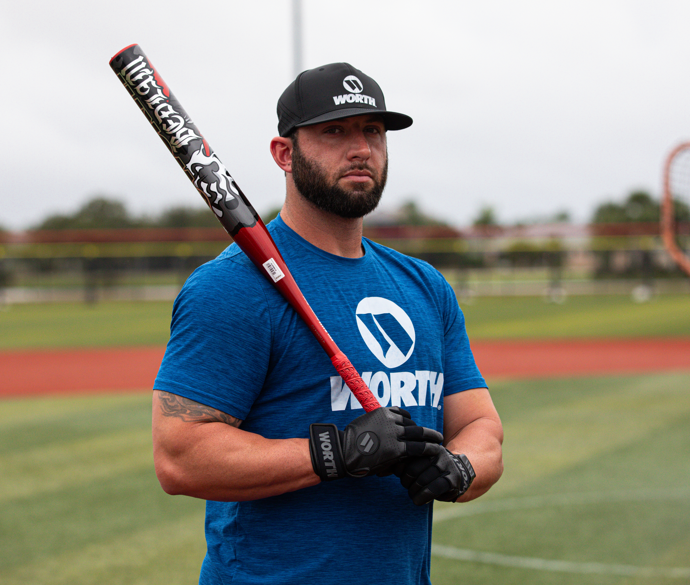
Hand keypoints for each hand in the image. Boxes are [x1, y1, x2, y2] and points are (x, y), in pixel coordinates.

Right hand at [309, 407, 443, 479]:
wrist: (343, 452)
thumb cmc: (350, 441)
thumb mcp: (364, 424)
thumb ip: (377, 425)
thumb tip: (385, 434)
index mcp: (382, 412)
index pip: (403, 414)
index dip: (410, 422)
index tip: (415, 428)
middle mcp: (391, 420)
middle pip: (412, 424)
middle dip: (423, 431)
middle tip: (436, 435)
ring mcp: (395, 434)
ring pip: (418, 434)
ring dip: (430, 438)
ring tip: (439, 441)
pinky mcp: (397, 449)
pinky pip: (418, 447)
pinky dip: (429, 448)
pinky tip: (436, 449)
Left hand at [396, 448, 474, 505]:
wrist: (458, 473)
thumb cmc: (430, 468)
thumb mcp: (417, 460)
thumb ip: (403, 462)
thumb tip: (382, 470)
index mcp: (425, 445)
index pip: (405, 457)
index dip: (398, 469)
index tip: (399, 475)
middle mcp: (436, 452)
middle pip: (412, 470)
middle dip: (406, 482)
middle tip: (407, 486)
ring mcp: (445, 465)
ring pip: (422, 480)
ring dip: (413, 492)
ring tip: (412, 494)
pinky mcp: (452, 479)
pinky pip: (434, 488)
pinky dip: (423, 497)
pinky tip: (418, 501)